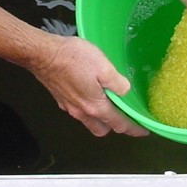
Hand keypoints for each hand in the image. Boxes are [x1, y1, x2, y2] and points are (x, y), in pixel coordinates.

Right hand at [31, 35, 148, 137]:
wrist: (44, 55)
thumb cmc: (73, 58)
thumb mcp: (104, 67)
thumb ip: (118, 83)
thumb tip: (126, 92)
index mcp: (96, 106)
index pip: (119, 124)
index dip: (133, 129)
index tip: (143, 131)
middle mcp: (82, 112)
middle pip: (102, 129)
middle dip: (115, 126)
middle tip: (125, 117)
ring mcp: (69, 107)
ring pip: (89, 121)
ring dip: (100, 119)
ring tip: (109, 106)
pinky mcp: (61, 99)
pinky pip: (78, 111)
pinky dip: (88, 109)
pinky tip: (90, 95)